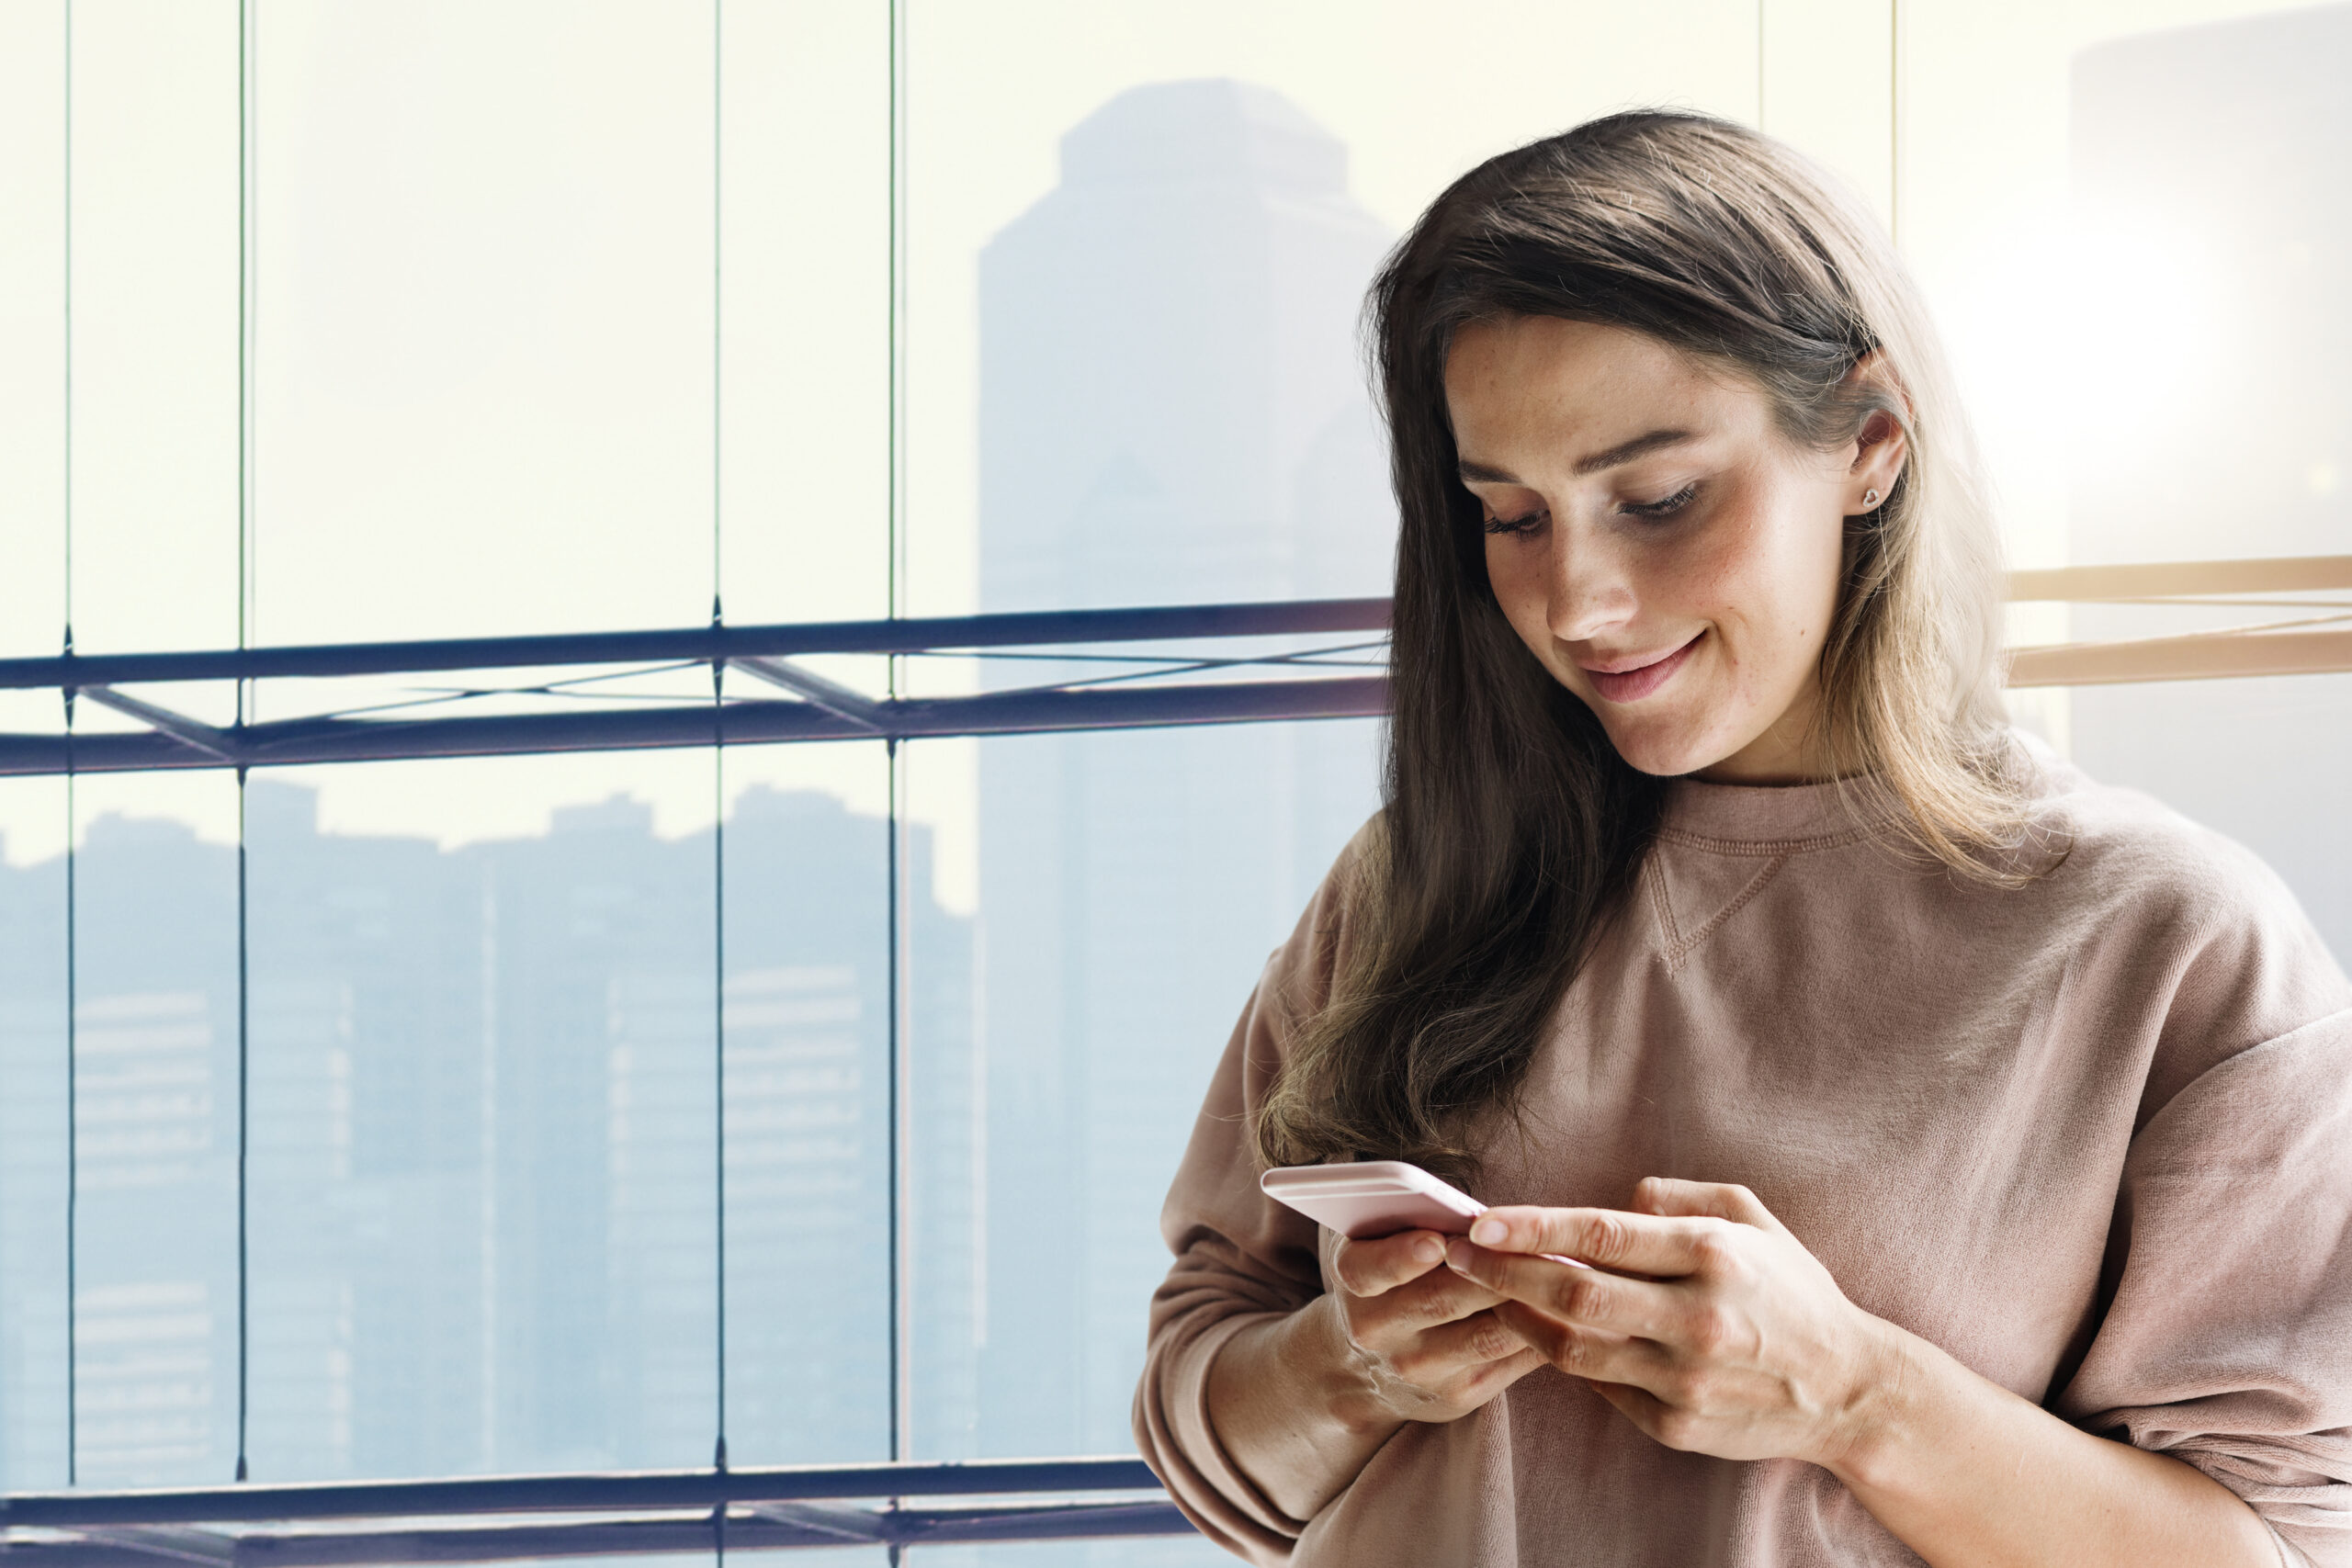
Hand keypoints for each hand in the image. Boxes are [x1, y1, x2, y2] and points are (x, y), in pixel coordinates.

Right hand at [1313, 1227, 1547, 1432]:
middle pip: (1441, 1299)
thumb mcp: (1373, 1242)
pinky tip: (1563, 1308)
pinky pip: (1509, 1360)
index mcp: (1353, 1281)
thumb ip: (1403, 1217)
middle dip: (1493, 1270)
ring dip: (1528, 1302)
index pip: (1370, 1269)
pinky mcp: (1456, 1395)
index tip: (1436, 1240)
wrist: (1365, 1369)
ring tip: (1564, 1271)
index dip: (1402, 1256)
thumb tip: (1474, 1208)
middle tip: (1535, 1241)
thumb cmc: (1385, 1279)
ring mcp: (1418, 1369)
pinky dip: (1541, 1333)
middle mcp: (1377, 1330)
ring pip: (1486, 1334)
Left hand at [1443, 1177, 1897, 1467]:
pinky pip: (1599, 1386)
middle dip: (1504, 1271)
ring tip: (1484, 1290)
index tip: (1479, 1220)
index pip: (1602, 1235)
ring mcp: (1684, 1379)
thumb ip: (1679, 1197)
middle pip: (1574, 1293)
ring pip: (1574, 1346)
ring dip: (1518, 1316)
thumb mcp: (1751, 1218)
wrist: (1848, 1389)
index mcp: (1714, 1255)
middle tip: (1457, 1254)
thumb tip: (1616, 1197)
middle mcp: (1697, 1317)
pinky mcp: (1675, 1425)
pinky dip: (1561, 1356)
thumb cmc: (1791, 1290)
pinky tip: (1536, 1330)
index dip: (1532, 1227)